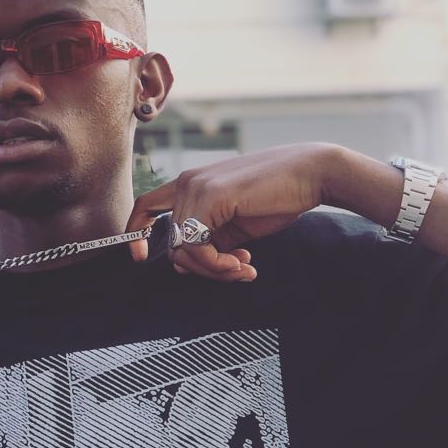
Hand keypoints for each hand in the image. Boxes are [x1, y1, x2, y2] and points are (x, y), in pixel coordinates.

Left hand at [126, 143, 340, 279]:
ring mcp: (196, 187)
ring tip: (244, 268)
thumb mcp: (234, 225)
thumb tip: (182, 265)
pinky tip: (245, 262)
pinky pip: (197, 247)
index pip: (146, 206)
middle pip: (172, 245)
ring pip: (184, 251)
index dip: (136, 233)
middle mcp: (187, 182)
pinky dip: (219, 264)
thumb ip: (208, 241)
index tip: (140, 257)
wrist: (312, 175)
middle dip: (202, 269)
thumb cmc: (278, 197)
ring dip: (215, 269)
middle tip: (235, 272)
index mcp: (191, 185)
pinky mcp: (210, 196)